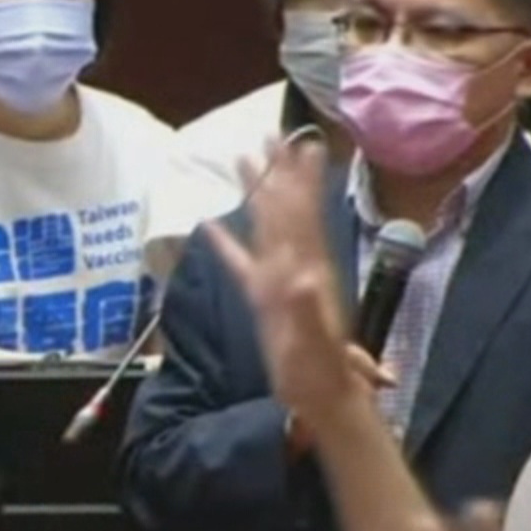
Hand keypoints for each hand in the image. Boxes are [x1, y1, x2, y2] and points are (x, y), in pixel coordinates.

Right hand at [205, 141, 372, 425]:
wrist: (322, 398)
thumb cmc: (319, 374)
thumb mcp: (313, 342)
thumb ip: (307, 309)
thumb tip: (300, 276)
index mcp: (307, 270)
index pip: (302, 215)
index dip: (301, 180)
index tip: (301, 144)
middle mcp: (294, 266)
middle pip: (285, 209)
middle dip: (278, 171)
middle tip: (271, 132)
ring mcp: (277, 280)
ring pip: (265, 227)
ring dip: (254, 193)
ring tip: (241, 159)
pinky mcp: (263, 300)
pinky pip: (241, 263)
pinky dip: (226, 242)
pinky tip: (207, 225)